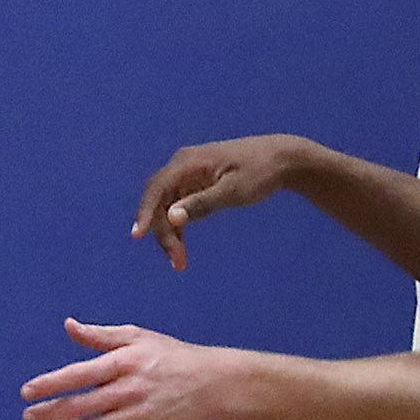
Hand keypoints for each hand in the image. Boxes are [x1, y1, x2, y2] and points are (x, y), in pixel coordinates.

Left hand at [21, 320, 225, 419]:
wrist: (211, 383)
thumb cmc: (169, 355)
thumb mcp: (135, 336)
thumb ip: (99, 335)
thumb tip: (69, 326)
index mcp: (122, 363)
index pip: (76, 375)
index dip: (48, 385)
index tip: (26, 392)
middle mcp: (128, 390)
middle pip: (80, 406)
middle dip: (49, 412)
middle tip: (28, 416)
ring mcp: (139, 415)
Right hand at [132, 133, 305, 268]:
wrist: (281, 159)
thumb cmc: (259, 173)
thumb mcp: (233, 191)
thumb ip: (202, 204)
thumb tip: (171, 217)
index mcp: (187, 162)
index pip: (157, 188)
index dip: (144, 211)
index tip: (138, 235)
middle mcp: (182, 166)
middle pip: (159, 200)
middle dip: (162, 231)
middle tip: (177, 261)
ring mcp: (188, 174)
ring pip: (166, 205)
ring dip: (169, 231)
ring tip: (179, 261)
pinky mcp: (196, 183)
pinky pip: (178, 205)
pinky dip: (178, 225)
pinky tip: (182, 245)